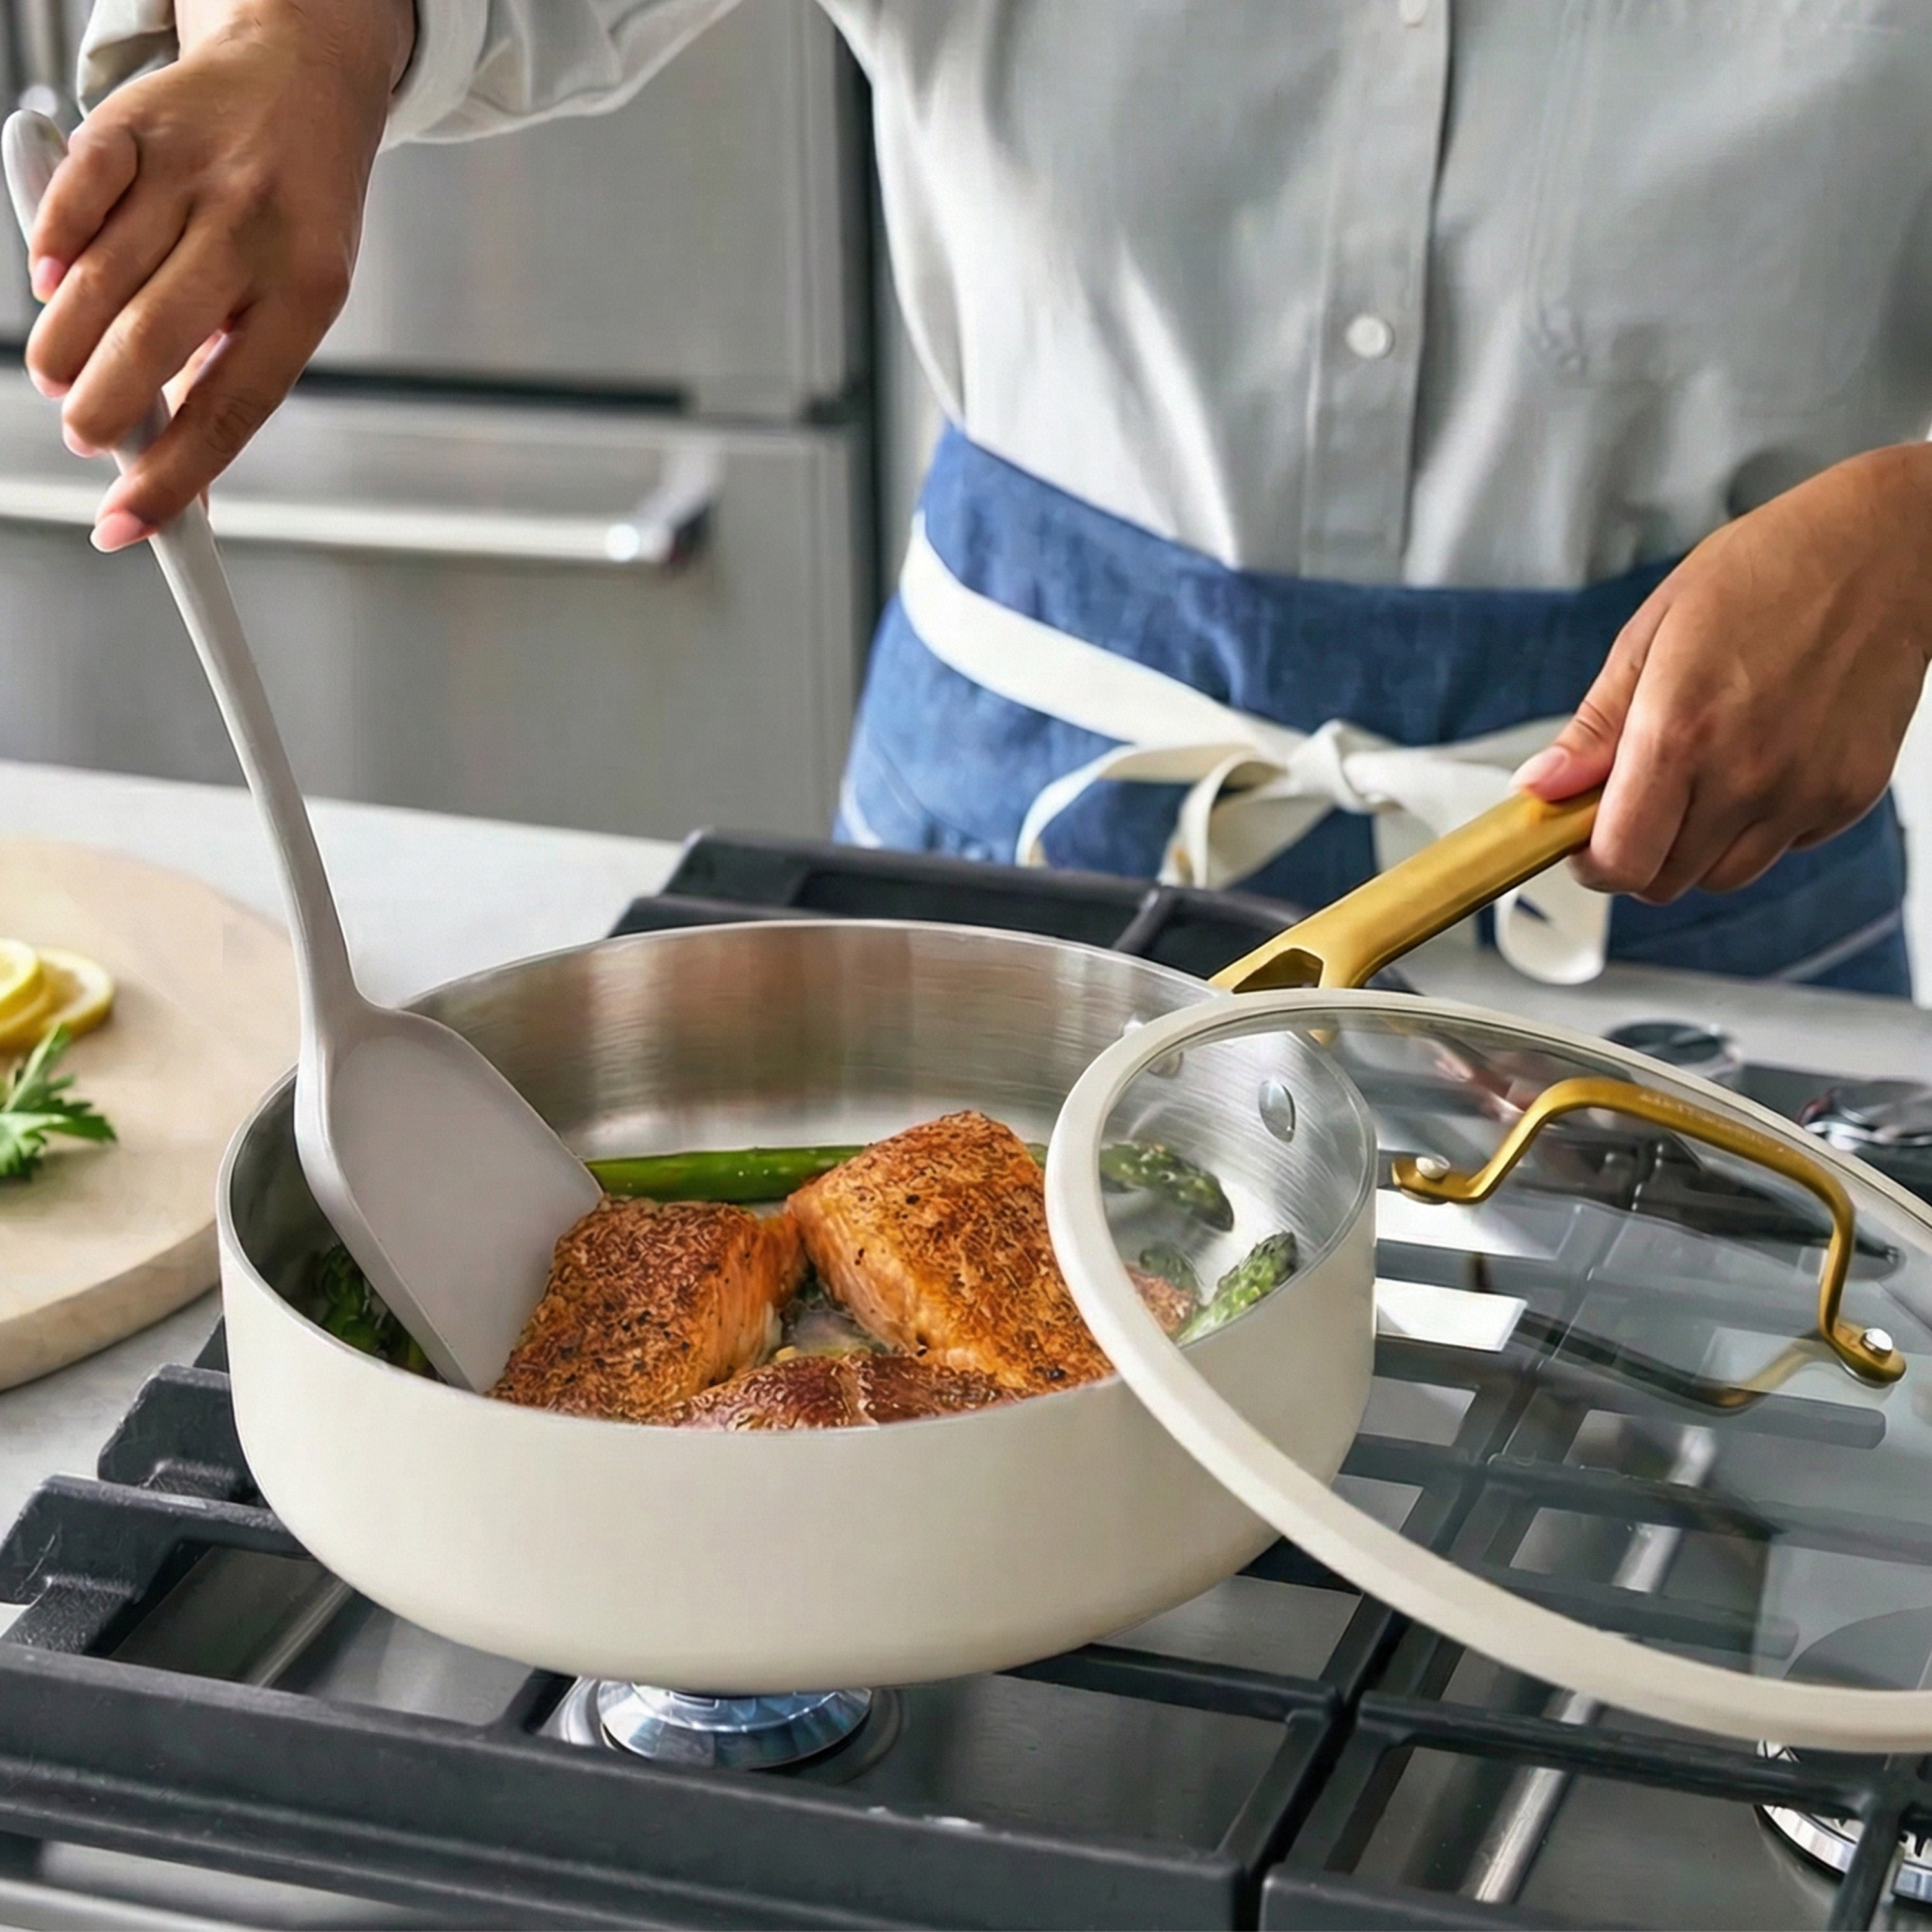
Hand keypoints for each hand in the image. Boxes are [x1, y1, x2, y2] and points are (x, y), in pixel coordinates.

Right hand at [24, 0, 413, 550]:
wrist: (303, 81)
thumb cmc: (295, 218)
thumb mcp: (294, 301)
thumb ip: (231, 378)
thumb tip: (177, 484)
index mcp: (307, 292)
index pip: (232, 408)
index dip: (172, 476)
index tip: (127, 525)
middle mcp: (250, 231)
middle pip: (152, 342)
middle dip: (103, 408)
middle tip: (83, 432)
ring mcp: (191, 175)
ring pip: (100, 280)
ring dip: (65, 345)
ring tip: (59, 376)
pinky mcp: (135, 125)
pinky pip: (75, 196)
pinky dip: (49, 247)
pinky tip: (50, 283)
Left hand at [1513, 443, 1931, 901]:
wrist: (1887, 550)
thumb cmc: (1764, 574)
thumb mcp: (1651, 635)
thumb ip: (1594, 728)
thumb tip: (1539, 789)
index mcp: (1680, 731)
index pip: (1620, 860)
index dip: (1589, 862)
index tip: (1580, 835)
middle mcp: (1745, 774)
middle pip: (1664, 881)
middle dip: (1636, 852)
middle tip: (1635, 800)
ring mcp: (1803, 792)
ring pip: (1722, 877)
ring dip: (1695, 847)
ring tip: (1700, 777)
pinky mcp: (1849, 796)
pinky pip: (1780, 848)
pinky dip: (1757, 826)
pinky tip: (1759, 762)